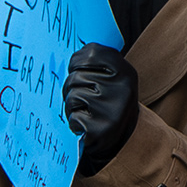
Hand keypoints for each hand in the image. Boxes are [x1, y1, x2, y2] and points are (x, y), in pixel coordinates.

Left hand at [61, 42, 139, 174]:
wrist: (123, 138)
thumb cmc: (107, 101)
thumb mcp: (111, 77)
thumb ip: (94, 62)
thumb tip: (61, 48)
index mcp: (125, 70)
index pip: (91, 52)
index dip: (77, 62)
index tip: (78, 70)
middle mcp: (122, 88)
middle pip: (76, 77)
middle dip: (71, 87)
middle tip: (83, 97)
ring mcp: (113, 109)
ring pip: (72, 97)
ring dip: (71, 106)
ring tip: (86, 111)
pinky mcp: (101, 129)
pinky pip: (73, 118)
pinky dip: (74, 122)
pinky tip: (86, 125)